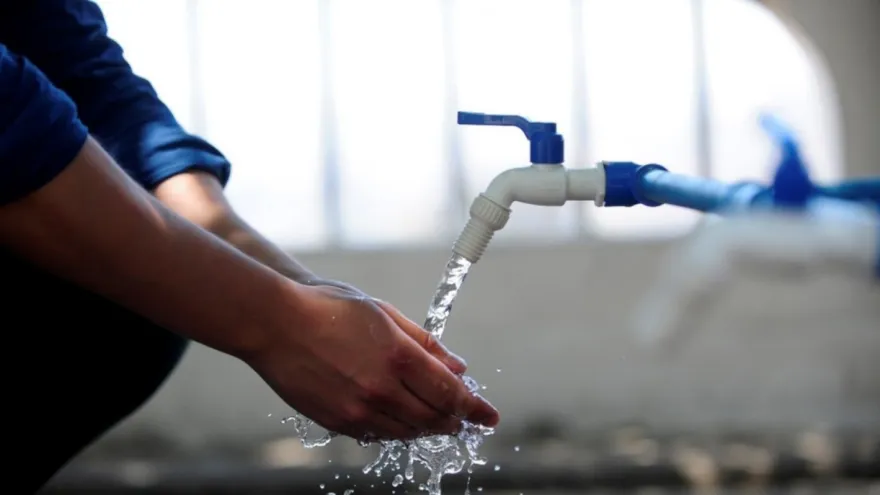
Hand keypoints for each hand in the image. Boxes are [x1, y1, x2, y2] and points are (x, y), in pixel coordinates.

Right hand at [245, 281, 499, 440]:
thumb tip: (458, 366)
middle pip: (434, 418)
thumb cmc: (329, 309)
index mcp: (398, 355)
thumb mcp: (384, 315)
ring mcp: (358, 410)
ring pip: (408, 431)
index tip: (489, 416)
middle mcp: (382, 388)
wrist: (274, 325)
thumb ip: (425, 343)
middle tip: (465, 418)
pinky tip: (399, 417)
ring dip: (427, 426)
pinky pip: (378, 435)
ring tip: (435, 417)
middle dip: (455, 420)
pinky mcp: (338, 422)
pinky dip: (396, 428)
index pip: (450, 393)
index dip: (475, 407)